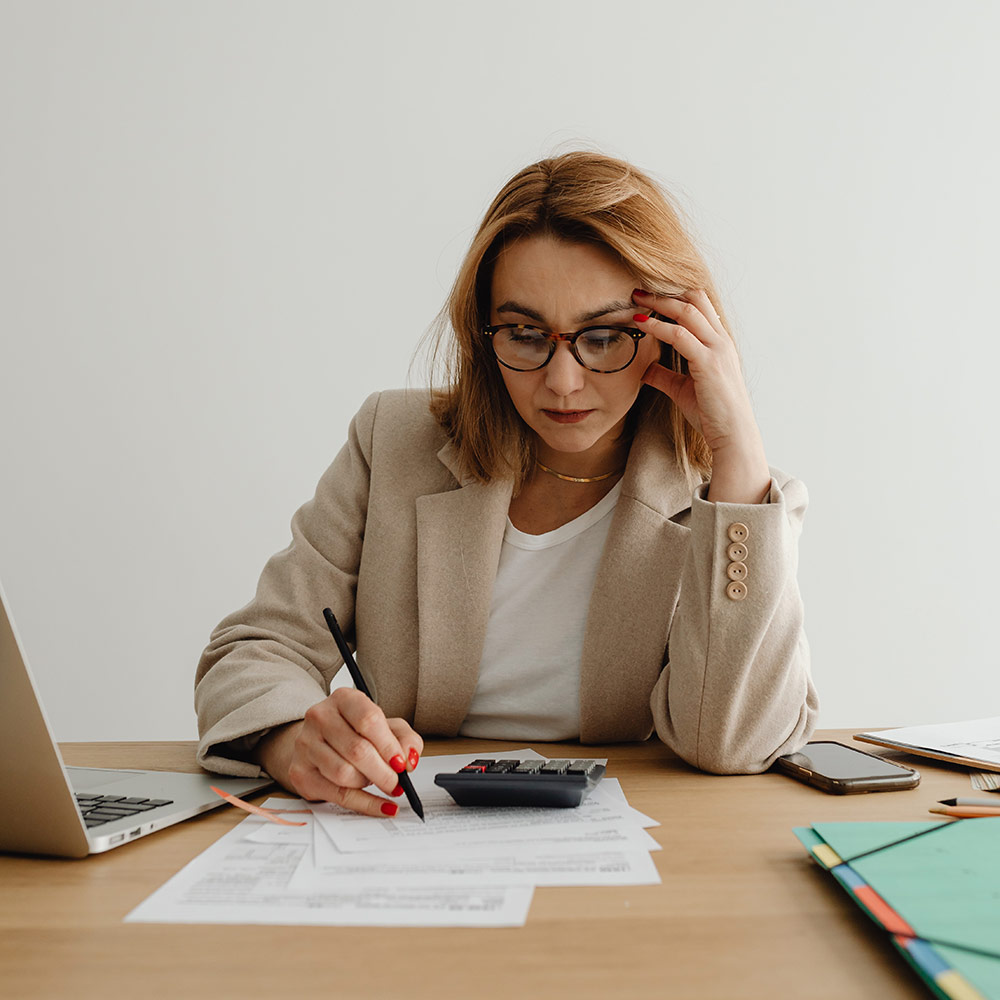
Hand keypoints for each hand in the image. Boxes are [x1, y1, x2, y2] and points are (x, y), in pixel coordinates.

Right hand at [255, 687, 422, 816]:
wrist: (318, 739)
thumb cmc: (355, 731)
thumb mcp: (386, 726)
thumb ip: (404, 738)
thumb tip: (409, 759)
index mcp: (344, 699)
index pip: (368, 720)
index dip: (389, 746)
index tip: (401, 763)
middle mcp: (321, 717)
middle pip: (357, 750)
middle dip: (383, 772)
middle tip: (397, 782)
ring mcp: (306, 744)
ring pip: (344, 774)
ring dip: (369, 783)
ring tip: (376, 780)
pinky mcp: (300, 772)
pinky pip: (337, 795)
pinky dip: (365, 804)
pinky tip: (382, 805)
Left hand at [633, 288, 770, 502]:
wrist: (733, 434)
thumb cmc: (713, 414)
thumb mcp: (683, 390)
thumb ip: (665, 376)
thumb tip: (645, 369)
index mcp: (719, 343)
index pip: (699, 306)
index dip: (674, 297)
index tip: (649, 296)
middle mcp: (721, 340)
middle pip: (694, 299)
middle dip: (665, 292)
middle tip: (637, 290)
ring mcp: (717, 349)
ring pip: (687, 311)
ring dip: (658, 303)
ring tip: (635, 300)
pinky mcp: (708, 362)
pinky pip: (680, 335)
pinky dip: (658, 326)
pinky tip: (640, 324)